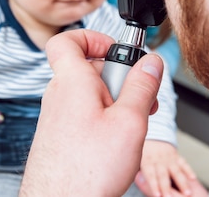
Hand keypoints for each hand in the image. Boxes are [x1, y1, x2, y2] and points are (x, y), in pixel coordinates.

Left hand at [21, 29, 163, 195]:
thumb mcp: (130, 123)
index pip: (67, 40)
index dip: (93, 37)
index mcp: (72, 81)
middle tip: (139, 95)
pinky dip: (103, 118)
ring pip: (89, 93)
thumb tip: (151, 63)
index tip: (116, 49)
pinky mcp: (59, 134)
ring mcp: (56, 116)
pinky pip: (83, 113)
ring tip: (132, 123)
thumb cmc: (86, 171)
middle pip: (88, 67)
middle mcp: (59, 95)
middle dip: (118, 76)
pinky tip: (117, 140)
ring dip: (114, 100)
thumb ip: (142, 88)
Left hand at [136, 140, 197, 196]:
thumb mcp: (138, 159)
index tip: (158, 195)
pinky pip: (184, 163)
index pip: (151, 176)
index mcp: (147, 162)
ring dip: (182, 181)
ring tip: (187, 191)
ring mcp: (169, 159)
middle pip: (163, 176)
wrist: (153, 134)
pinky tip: (193, 178)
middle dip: (166, 187)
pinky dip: (189, 170)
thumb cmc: (145, 151)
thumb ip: (139, 170)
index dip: (154, 186)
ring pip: (176, 171)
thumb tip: (136, 178)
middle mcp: (159, 161)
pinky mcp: (176, 157)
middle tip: (169, 196)